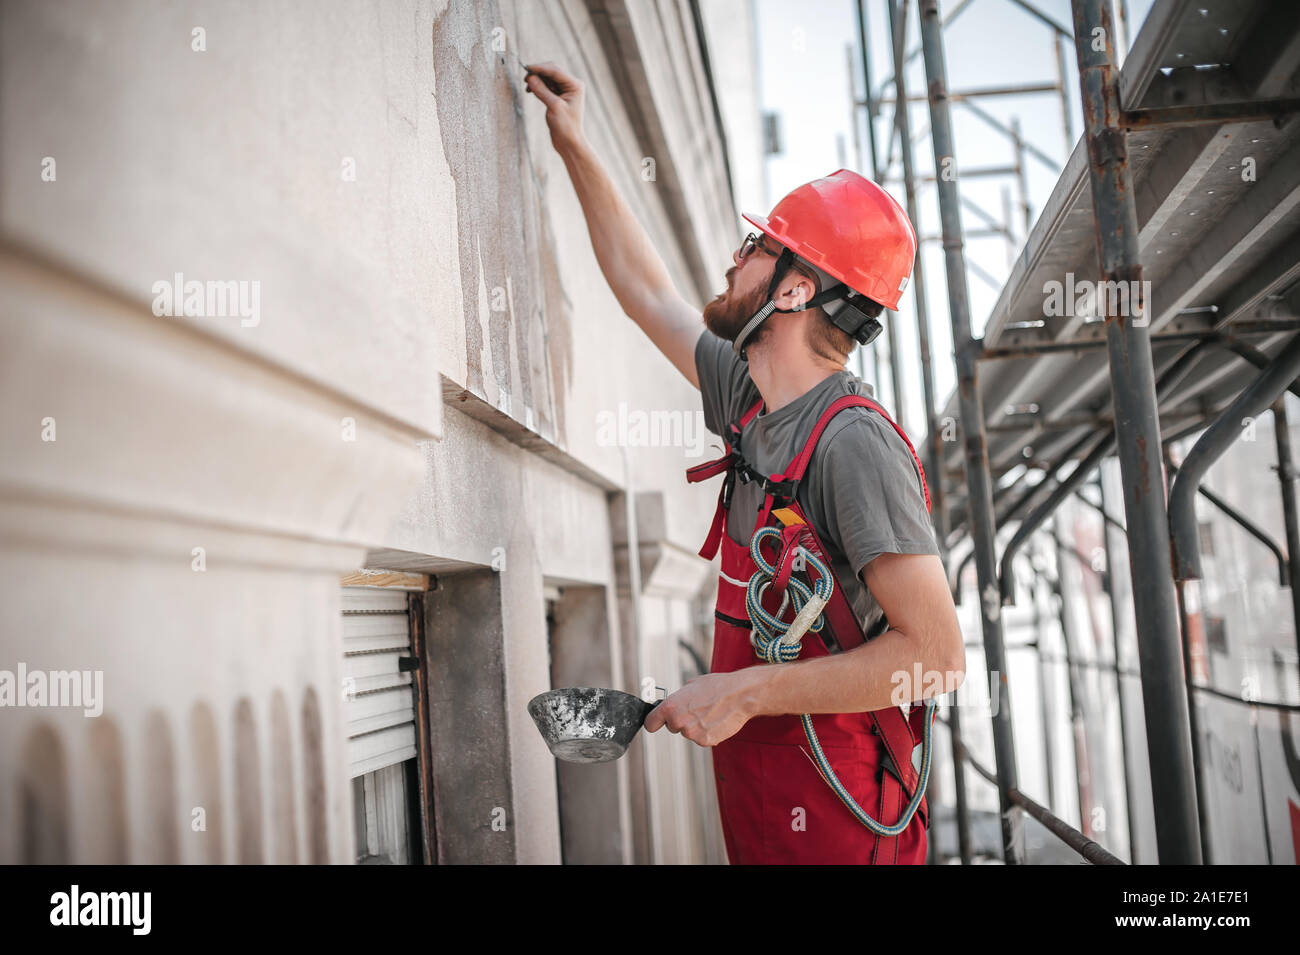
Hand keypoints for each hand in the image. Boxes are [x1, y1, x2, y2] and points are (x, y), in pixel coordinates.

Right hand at [523, 61, 585, 152]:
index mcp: (575, 85)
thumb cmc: (566, 127)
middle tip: (525, 79)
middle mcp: (571, 85)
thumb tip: (530, 78)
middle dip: (538, 73)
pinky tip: (531, 91)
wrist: (569, 142)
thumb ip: (542, 91)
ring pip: (547, 78)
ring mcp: (565, 90)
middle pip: (551, 71)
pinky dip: (538, 86)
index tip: (526, 68)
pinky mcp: (558, 96)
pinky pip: (546, 85)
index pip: (555, 70)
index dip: (540, 68)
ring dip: (537, 80)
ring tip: (528, 88)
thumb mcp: (554, 107)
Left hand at [643, 670, 760, 746]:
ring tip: (709, 712)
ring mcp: (692, 734)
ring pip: (688, 733)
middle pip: (672, 727)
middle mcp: (678, 722)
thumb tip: (675, 702)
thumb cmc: (717, 687)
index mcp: (670, 707)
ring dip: (695, 726)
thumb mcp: (691, 685)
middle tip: (696, 710)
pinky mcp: (705, 741)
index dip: (655, 721)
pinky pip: (702, 738)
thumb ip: (679, 698)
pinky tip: (716, 720)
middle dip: (681, 720)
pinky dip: (707, 732)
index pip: (650, 723)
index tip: (656, 722)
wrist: (739, 695)